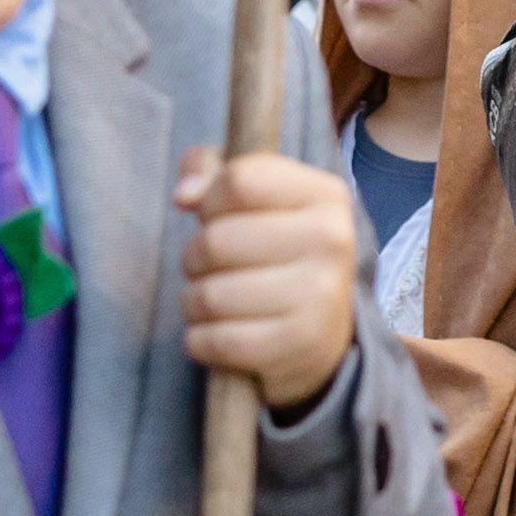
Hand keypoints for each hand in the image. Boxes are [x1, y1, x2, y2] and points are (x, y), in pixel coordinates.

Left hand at [176, 143, 357, 416]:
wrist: (325, 331)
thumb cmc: (278, 251)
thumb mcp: (258, 198)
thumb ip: (213, 170)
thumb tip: (184, 194)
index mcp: (326, 195)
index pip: (238, 180)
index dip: (210, 200)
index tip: (217, 217)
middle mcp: (331, 241)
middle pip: (216, 240)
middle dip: (195, 256)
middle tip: (211, 267)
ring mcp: (319, 297)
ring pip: (209, 295)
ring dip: (194, 302)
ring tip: (213, 301)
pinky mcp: (298, 346)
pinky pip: (214, 341)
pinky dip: (199, 340)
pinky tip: (217, 333)